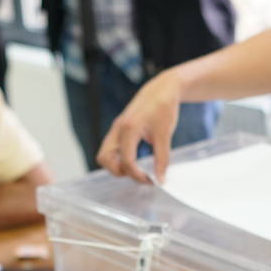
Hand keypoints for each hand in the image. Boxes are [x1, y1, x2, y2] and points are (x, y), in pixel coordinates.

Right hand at [96, 67, 185, 184]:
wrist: (161, 89)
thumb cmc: (163, 107)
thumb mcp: (165, 134)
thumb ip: (162, 158)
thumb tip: (160, 179)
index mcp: (129, 128)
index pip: (126, 161)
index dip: (138, 175)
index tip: (152, 180)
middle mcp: (118, 129)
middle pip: (104, 159)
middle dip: (119, 171)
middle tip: (139, 174)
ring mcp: (116, 129)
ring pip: (105, 155)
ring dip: (117, 165)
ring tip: (137, 168)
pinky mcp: (118, 130)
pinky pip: (111, 149)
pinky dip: (119, 158)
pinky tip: (136, 159)